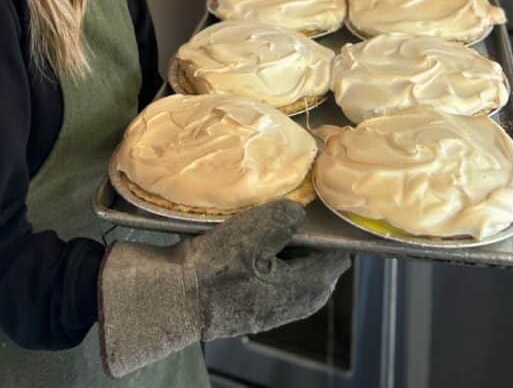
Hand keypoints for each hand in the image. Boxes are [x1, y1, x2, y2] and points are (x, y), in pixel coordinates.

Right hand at [185, 198, 350, 339]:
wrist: (174, 299)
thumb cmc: (216, 268)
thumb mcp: (253, 233)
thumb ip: (285, 218)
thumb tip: (299, 213)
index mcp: (306, 287)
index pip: (338, 256)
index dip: (332, 230)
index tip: (320, 205)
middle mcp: (296, 302)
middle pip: (319, 263)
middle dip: (310, 236)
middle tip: (293, 208)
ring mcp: (274, 307)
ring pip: (296, 268)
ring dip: (288, 245)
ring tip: (271, 220)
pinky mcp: (254, 304)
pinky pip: (276, 274)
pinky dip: (271, 256)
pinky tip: (253, 239)